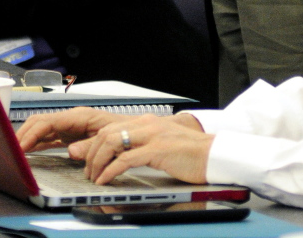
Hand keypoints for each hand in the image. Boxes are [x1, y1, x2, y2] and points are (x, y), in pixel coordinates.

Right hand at [16, 107, 124, 151]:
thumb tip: (70, 151)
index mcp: (78, 116)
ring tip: (14, 153)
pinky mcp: (68, 136)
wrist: (130, 132)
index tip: (20, 147)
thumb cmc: (121, 131)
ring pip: (40, 130)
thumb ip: (90, 145)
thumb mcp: (109, 138)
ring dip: (27, 139)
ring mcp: (67, 127)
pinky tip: (27, 152)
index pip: (47, 122)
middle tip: (11, 152)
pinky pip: (47, 138)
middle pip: (39, 123)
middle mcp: (69, 119)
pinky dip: (36, 144)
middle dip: (23, 135)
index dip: (31, 134)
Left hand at [76, 113, 210, 185]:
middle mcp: (147, 124)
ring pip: (112, 143)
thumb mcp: (162, 146)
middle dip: (91, 153)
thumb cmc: (191, 153)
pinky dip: (110, 171)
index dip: (95, 144)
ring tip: (94, 176)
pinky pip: (125, 159)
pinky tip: (106, 180)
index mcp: (148, 122)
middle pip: (107, 133)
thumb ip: (143, 147)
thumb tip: (124, 158)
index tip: (89, 159)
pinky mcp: (157, 150)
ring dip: (98, 161)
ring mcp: (152, 135)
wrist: (213, 154)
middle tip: (88, 170)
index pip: (111, 128)